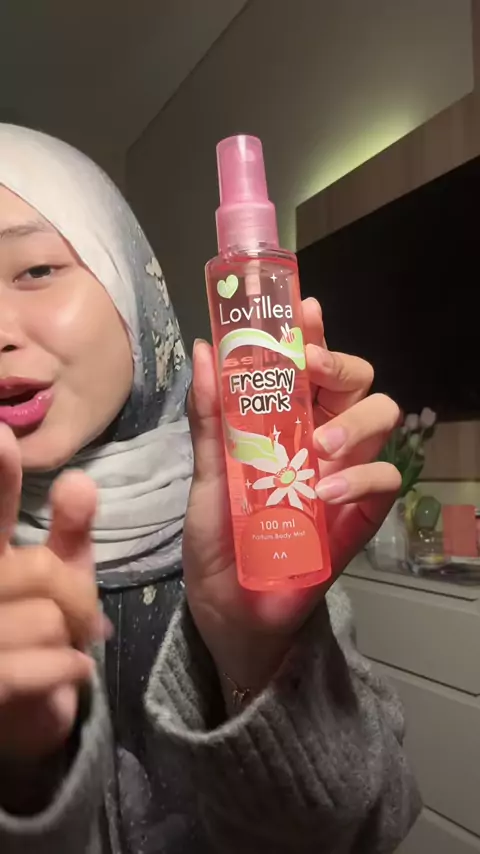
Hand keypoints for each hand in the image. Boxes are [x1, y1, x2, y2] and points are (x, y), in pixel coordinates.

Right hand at [0, 426, 102, 762]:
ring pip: (45, 619)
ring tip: (67, 651)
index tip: (2, 436)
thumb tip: (79, 480)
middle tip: (84, 622)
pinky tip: (71, 672)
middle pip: (40, 571)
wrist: (22, 714)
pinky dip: (62, 670)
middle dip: (77, 597)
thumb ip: (70, 531)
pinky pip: (26, 670)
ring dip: (72, 641)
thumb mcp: (63, 577)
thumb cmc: (39, 636)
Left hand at [183, 299, 399, 697]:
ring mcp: (345, 476)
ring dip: (356, 423)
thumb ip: (209, 418)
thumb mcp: (205, 475)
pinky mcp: (361, 517)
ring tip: (321, 446)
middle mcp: (321, 440)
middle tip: (313, 369)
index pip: (309, 367)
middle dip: (341, 366)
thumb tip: (203, 351)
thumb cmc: (218, 540)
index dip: (312, 335)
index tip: (303, 311)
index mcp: (285, 424)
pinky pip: (385, 481)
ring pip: (382, 421)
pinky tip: (328, 490)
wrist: (230, 609)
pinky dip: (362, 478)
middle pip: (357, 383)